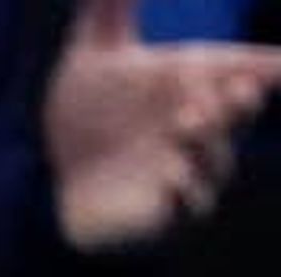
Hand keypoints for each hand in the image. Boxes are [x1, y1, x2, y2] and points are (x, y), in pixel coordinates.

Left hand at [45, 0, 279, 250]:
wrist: (58, 179)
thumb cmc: (90, 118)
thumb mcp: (90, 59)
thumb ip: (105, 15)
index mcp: (192, 86)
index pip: (245, 70)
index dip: (271, 66)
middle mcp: (199, 130)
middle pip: (236, 114)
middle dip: (239, 101)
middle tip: (233, 89)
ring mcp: (186, 173)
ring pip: (212, 161)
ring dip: (205, 142)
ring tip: (185, 123)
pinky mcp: (162, 215)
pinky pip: (184, 207)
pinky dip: (181, 191)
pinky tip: (167, 177)